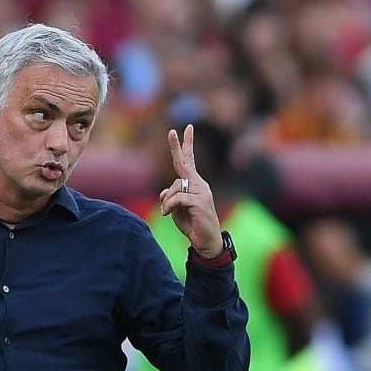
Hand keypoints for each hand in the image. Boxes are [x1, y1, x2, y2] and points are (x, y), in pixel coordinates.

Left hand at [158, 124, 223, 257]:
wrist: (206, 241)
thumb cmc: (192, 225)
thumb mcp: (177, 210)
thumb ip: (171, 197)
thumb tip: (164, 192)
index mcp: (195, 184)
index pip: (189, 161)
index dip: (186, 145)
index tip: (184, 129)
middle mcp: (200, 184)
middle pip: (185, 163)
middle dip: (177, 146)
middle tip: (171, 131)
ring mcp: (202, 191)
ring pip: (175, 187)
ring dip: (167, 201)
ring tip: (167, 212)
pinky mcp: (200, 201)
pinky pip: (177, 198)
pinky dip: (169, 206)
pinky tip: (167, 214)